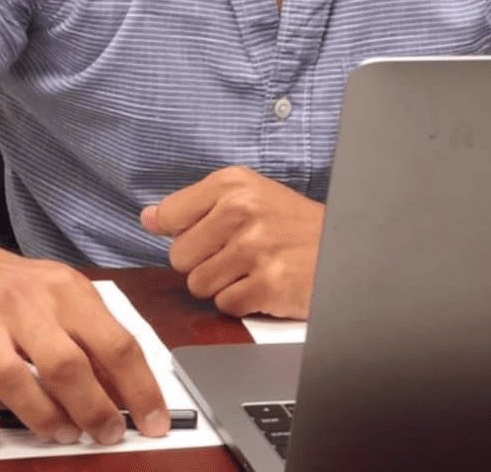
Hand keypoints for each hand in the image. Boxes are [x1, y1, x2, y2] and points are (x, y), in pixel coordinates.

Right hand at [0, 243, 168, 445]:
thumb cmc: (17, 287)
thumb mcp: (66, 295)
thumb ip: (95, 336)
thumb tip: (129, 392)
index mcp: (63, 292)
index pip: (113, 342)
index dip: (139, 388)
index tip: (154, 422)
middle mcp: (22, 307)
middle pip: (64, 363)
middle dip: (94, 408)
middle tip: (108, 434)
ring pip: (10, 377)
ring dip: (42, 416)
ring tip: (63, 434)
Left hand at [140, 166, 323, 318]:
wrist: (342, 246)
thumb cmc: (290, 223)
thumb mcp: (247, 195)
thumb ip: (194, 205)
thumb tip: (148, 218)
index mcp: (232, 183)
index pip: (170, 215)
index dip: (182, 232)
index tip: (203, 234)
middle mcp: (241, 210)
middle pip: (179, 257)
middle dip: (203, 262)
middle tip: (237, 254)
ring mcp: (254, 248)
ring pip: (199, 285)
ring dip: (222, 285)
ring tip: (252, 268)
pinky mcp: (267, 285)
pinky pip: (225, 305)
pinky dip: (243, 302)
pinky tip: (264, 284)